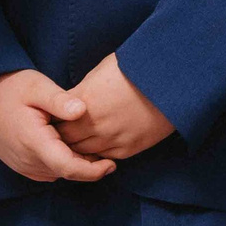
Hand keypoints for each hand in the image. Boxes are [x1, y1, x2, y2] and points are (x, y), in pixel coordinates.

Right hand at [0, 70, 115, 183]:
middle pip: (65, 173)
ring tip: (90, 146)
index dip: (93, 170)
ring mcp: (21, 165)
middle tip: (108, 152)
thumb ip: (60, 100)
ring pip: (56, 174)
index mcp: (33, 142)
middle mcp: (26, 160)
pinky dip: (60, 164)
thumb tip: (82, 110)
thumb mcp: (36, 86)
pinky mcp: (19, 164)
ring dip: (74, 166)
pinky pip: (46, 171)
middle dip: (89, 167)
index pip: (68, 167)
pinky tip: (68, 146)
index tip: (111, 163)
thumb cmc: (8, 88)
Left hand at [56, 53, 175, 162]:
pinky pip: (104, 158)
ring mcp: (112, 139)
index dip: (54, 120)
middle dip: (63, 136)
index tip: (55, 117)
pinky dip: (98, 154)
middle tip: (64, 131)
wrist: (171, 80)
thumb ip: (82, 91)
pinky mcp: (129, 148)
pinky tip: (99, 144)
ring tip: (81, 139)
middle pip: (66, 140)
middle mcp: (95, 124)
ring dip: (79, 147)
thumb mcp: (101, 71)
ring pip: (83, 153)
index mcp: (84, 101)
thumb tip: (71, 103)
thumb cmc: (136, 67)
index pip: (56, 120)